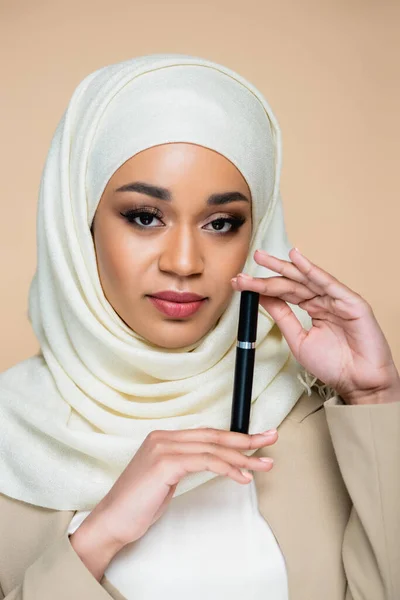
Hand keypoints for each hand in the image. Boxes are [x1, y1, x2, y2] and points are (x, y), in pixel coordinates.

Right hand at [73, 427, 276, 552]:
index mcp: (163, 438)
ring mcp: (163, 448)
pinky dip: (227, 467)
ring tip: (264, 464)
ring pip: (213, 448)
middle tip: (271, 439)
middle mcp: (163, 438)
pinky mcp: (165, 463)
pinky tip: (242, 475)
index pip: (206, 434)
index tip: (256, 439)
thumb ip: (185, 464)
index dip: (233, 436)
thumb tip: (213, 460)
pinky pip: (205, 461)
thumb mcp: (166, 479)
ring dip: (243, 456)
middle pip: (213, 436)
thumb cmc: (138, 505)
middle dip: (246, 438)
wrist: (112, 522)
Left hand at [232, 248, 399, 404]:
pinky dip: (311, 270)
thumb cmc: (334, 365)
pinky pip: (327, 283)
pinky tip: (296, 258)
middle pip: (292, 282)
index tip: (240, 283)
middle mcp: (324, 300)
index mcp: (313, 308)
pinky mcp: (351, 301)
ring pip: (305, 279)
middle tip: (248, 262)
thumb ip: (282, 316)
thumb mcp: (298, 339)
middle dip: (268, 273)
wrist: (359, 382)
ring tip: (263, 257)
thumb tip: (262, 297)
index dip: (262, 287)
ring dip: (283, 268)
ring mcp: (337, 299)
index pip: (284, 293)